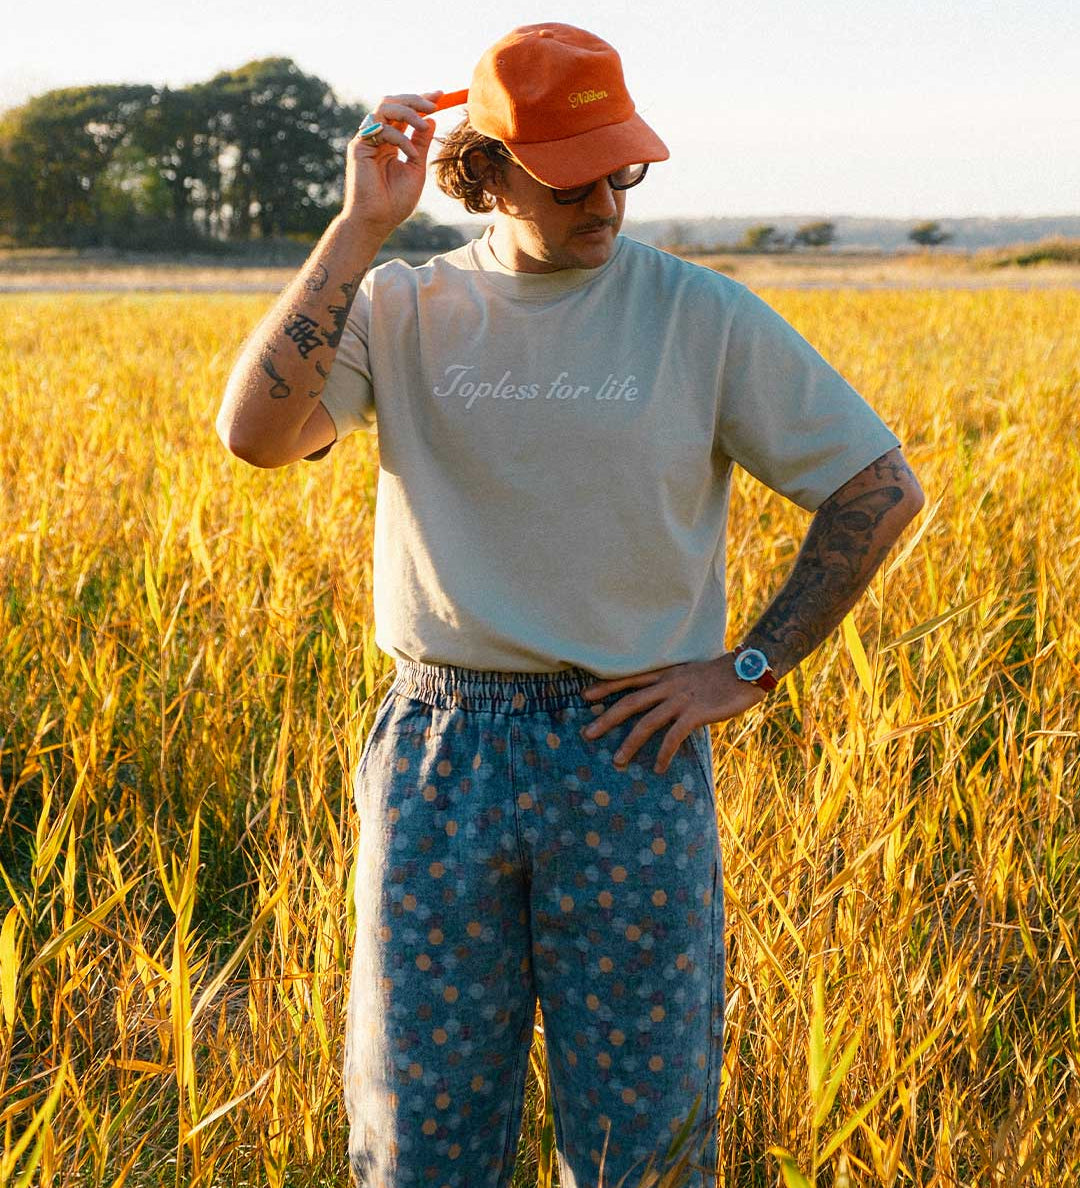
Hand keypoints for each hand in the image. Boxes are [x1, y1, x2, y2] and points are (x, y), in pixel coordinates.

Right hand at [342, 92, 441, 235]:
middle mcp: (377, 137)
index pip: (404, 113)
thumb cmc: (395, 202)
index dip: (421, 101)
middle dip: (415, 99)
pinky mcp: (359, 146)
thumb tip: (431, 121)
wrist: (376, 221)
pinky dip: (400, 139)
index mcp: (390, 142)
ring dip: (409, 112)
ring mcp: (366, 140)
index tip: (441, 96)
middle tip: (435, 103)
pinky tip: (411, 154)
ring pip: (385, 107)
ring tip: (425, 123)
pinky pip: (382, 129)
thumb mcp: (416, 168)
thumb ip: (421, 144)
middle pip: (393, 102)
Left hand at [579, 654, 767, 773]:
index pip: (629, 679)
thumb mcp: (691, 675)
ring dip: (630, 743)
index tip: (585, 697)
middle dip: (607, 718)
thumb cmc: (722, 674)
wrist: (748, 668)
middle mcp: (668, 686)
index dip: (606, 687)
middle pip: (630, 702)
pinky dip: (664, 753)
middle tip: (587, 734)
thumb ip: (675, 687)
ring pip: (647, 722)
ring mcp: (681, 699)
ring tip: (618, 761)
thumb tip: (663, 702)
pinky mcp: (696, 713)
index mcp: (666, 675)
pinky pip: (674, 736)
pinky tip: (658, 768)